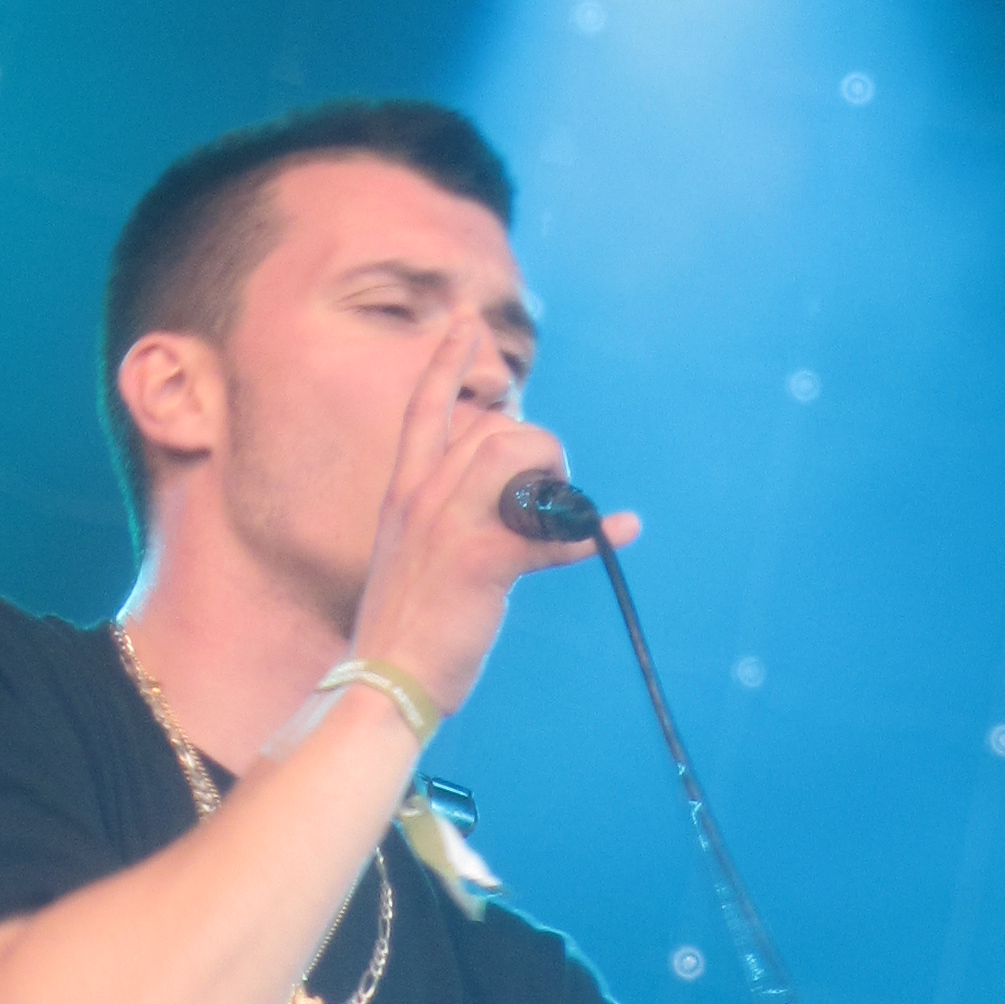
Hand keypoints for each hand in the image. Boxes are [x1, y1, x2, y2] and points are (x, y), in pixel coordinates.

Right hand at [352, 308, 638, 719]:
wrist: (381, 683)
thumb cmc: (400, 630)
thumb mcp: (406, 557)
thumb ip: (439, 517)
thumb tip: (501, 495)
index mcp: (403, 495)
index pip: (424, 409)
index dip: (447, 362)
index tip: (466, 321)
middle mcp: (424, 499)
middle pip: (496, 430)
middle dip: (537, 449)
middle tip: (549, 496)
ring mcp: (452, 528)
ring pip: (519, 458)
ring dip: (556, 480)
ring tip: (560, 517)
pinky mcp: (484, 564)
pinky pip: (552, 535)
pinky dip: (593, 534)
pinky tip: (623, 530)